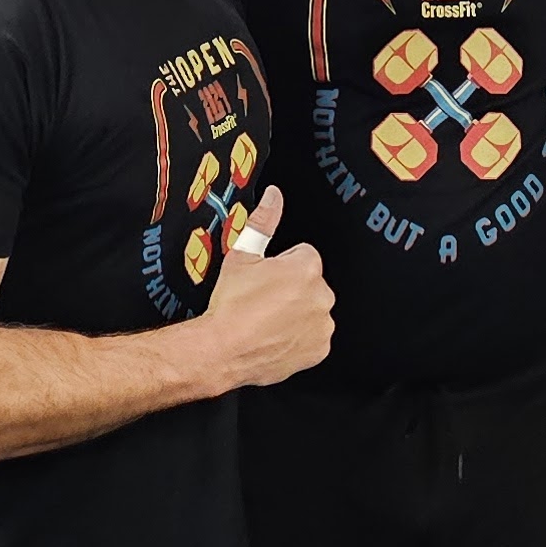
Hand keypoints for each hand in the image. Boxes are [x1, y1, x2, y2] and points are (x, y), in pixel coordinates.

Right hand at [193, 184, 333, 389]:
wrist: (223, 349)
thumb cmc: (232, 306)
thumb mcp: (242, 256)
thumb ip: (262, 222)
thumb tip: (273, 197)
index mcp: (307, 268)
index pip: (303, 255)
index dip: (281, 266)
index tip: (265, 279)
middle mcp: (322, 295)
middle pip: (310, 283)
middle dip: (292, 289)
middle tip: (264, 300)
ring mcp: (322, 325)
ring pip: (312, 310)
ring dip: (297, 313)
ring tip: (268, 320)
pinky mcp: (319, 349)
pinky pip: (313, 337)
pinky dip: (299, 338)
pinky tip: (276, 338)